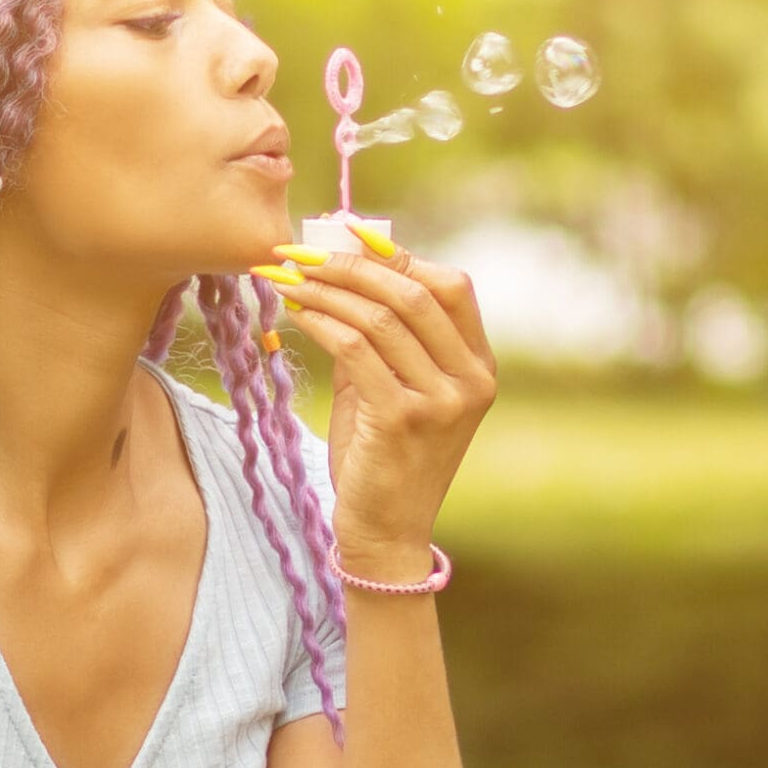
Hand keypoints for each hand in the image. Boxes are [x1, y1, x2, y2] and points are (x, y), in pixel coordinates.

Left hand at [261, 236, 496, 575]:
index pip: (451, 286)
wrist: (387, 532)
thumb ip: (383, 335)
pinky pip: (356, 349)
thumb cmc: (385, 457)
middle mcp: (470, 380)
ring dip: (327, 289)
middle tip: (302, 252)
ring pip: (381, 317)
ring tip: (288, 277)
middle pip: (415, 293)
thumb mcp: (393, 387)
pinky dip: (320, 322)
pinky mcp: (403, 419)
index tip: (346, 236)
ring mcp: (442, 401)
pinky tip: (294, 312)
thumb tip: (345, 266)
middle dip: (353, 264)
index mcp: (479, 366)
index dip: (398, 255)